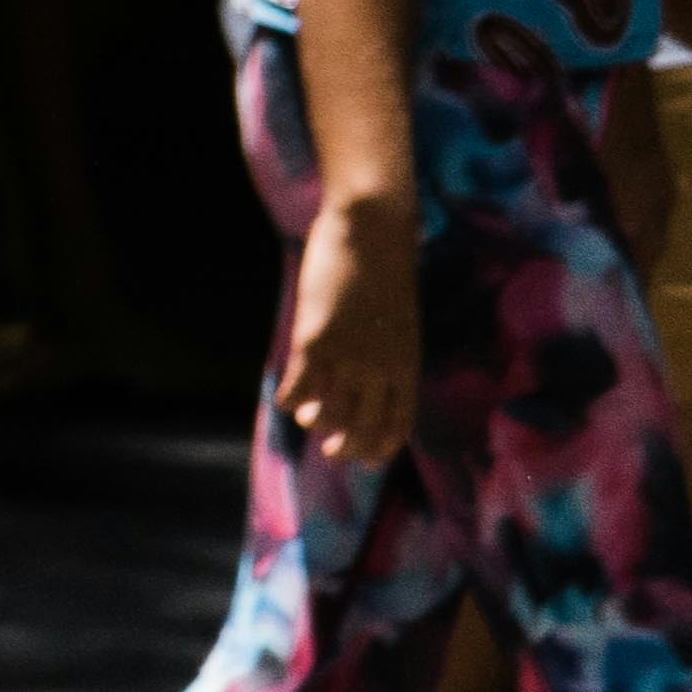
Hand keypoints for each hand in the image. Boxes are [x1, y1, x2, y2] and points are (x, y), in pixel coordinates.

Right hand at [276, 178, 427, 464]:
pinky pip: (298, 383)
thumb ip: (388, 352)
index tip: (369, 460)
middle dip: (347, 446)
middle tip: (333, 453)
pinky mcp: (315, 339)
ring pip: (327, 410)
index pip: (398, 424)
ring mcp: (347, 356)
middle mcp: (380, 369)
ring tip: (307, 420)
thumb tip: (371, 377)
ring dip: (316, 420)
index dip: (382, 447)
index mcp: (407, 365)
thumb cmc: (385, 270)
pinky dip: (289, 397)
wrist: (372, 231)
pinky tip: (284, 399)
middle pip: (362, 426)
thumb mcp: (399, 321)